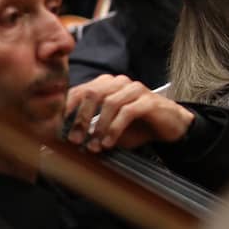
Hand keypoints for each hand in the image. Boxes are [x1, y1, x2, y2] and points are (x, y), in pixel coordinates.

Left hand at [65, 74, 193, 152]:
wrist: (170, 126)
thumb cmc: (138, 126)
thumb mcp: (110, 127)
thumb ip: (91, 128)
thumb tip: (69, 138)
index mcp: (108, 85)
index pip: (81, 90)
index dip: (67, 109)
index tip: (58, 128)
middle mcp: (121, 83)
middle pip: (92, 93)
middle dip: (80, 118)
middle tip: (75, 140)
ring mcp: (136, 90)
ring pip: (109, 103)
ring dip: (98, 127)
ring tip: (93, 146)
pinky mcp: (149, 101)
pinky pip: (127, 112)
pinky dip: (114, 129)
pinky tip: (109, 142)